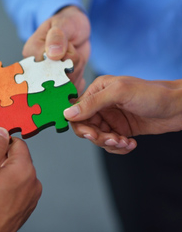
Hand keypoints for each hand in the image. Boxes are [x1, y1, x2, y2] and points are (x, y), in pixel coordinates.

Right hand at [0, 127, 41, 231]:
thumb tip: (2, 130)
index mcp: (24, 170)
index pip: (17, 143)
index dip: (0, 142)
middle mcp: (33, 182)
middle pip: (17, 157)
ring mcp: (30, 196)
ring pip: (15, 171)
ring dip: (1, 172)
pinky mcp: (25, 206)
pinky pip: (17, 186)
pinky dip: (5, 184)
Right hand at [22, 6, 90, 94]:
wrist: (76, 31)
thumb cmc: (66, 24)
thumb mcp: (63, 24)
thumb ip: (57, 37)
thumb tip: (52, 54)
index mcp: (31, 53)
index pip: (45, 66)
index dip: (62, 59)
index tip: (68, 46)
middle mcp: (36, 68)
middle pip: (56, 79)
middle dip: (71, 67)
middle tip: (72, 50)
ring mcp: (47, 79)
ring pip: (66, 85)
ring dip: (76, 72)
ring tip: (74, 57)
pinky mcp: (59, 86)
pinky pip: (72, 89)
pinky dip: (79, 79)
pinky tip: (77, 66)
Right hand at [64, 75, 181, 153]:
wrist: (178, 108)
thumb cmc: (152, 94)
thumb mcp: (120, 93)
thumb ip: (92, 103)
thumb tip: (68, 113)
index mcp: (97, 90)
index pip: (77, 111)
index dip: (80, 125)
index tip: (91, 134)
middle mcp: (101, 104)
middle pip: (86, 127)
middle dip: (98, 137)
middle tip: (113, 139)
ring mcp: (110, 118)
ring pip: (98, 137)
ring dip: (110, 143)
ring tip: (125, 142)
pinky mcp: (120, 129)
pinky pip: (110, 142)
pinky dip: (118, 147)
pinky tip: (131, 143)